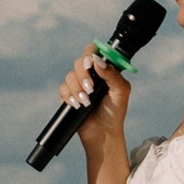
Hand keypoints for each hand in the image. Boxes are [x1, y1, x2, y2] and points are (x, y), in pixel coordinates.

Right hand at [56, 48, 130, 167]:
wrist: (103, 132)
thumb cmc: (115, 111)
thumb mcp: (120, 91)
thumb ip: (112, 74)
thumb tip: (98, 61)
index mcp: (104, 69)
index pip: (94, 51)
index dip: (90, 53)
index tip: (92, 64)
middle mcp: (90, 74)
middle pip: (80, 62)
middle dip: (83, 75)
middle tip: (91, 89)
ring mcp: (79, 84)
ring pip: (70, 76)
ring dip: (77, 88)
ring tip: (86, 102)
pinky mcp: (70, 95)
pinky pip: (63, 89)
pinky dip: (69, 96)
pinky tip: (77, 105)